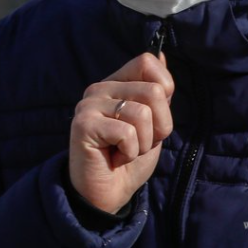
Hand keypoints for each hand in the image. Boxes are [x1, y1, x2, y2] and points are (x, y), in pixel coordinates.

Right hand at [68, 53, 173, 213]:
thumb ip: (156, 91)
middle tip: (139, 141)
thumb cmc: (131, 157)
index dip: (164, 91)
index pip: (148, 62)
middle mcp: (99, 88)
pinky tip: (114, 157)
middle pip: (154, 91)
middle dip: (159, 125)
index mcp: (117, 83)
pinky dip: (130, 152)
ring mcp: (89, 105)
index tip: (154, 117)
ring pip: (143, 113)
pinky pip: (127, 132)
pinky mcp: (83, 125)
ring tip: (125, 150)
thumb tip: (160, 53)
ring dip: (144, 142)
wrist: (109, 194)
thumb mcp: (153, 121)